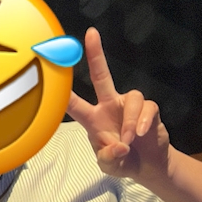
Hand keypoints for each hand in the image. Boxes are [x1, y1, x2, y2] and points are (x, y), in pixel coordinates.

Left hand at [65, 27, 170, 182]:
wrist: (149, 166)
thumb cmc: (122, 161)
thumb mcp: (109, 166)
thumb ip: (109, 158)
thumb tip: (119, 146)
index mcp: (93, 119)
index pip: (74, 104)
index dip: (62, 91)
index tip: (53, 70)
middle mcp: (109, 105)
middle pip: (101, 75)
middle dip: (96, 54)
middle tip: (90, 34)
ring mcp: (129, 105)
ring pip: (131, 97)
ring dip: (129, 121)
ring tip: (129, 140)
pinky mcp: (148, 109)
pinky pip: (146, 107)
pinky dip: (142, 121)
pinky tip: (140, 133)